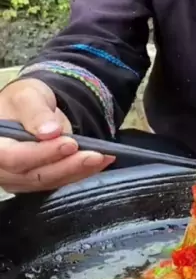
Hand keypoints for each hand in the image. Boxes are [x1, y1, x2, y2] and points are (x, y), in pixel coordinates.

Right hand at [0, 78, 113, 193]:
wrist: (30, 109)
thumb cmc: (23, 100)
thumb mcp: (27, 96)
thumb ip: (36, 113)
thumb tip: (50, 132)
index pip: (13, 157)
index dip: (41, 154)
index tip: (69, 143)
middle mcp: (3, 168)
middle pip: (34, 175)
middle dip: (67, 166)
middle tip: (94, 154)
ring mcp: (18, 179)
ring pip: (50, 181)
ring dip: (78, 171)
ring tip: (103, 157)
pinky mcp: (37, 181)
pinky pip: (59, 181)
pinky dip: (81, 172)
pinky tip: (100, 162)